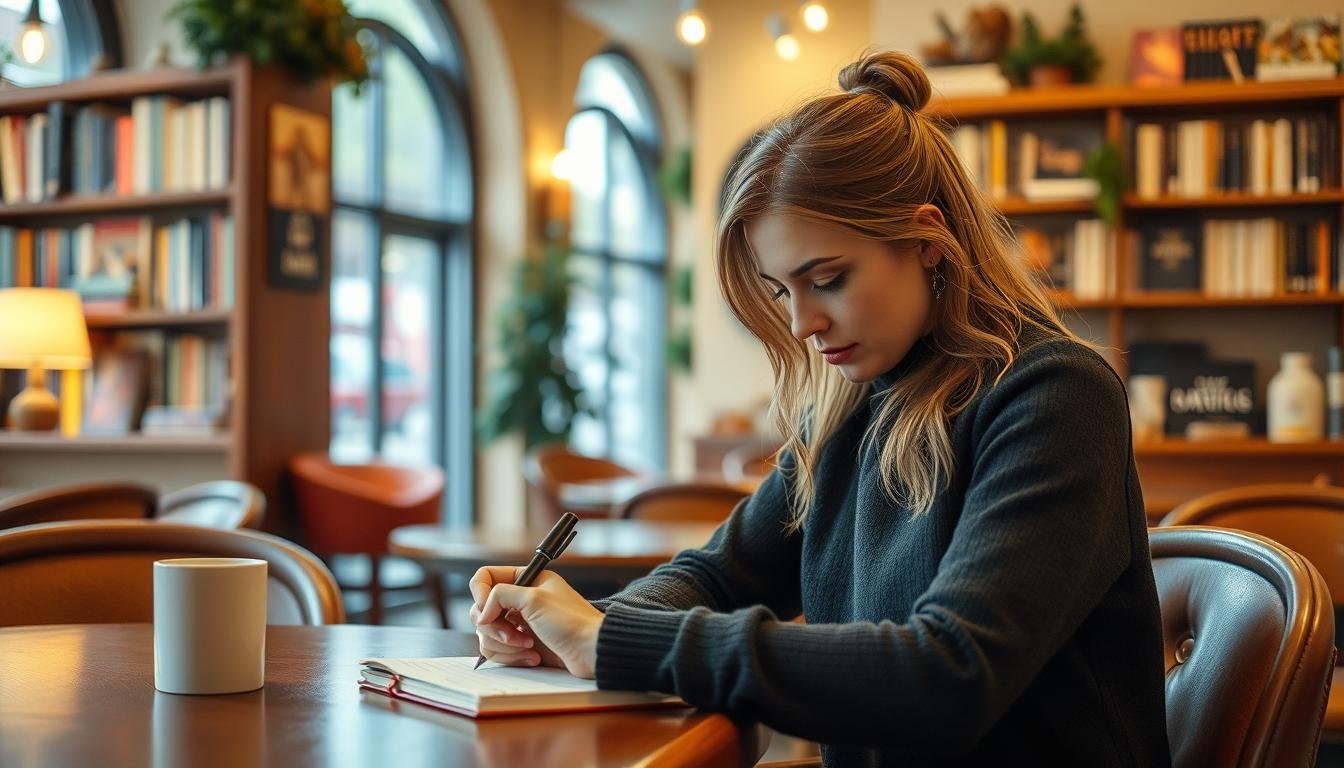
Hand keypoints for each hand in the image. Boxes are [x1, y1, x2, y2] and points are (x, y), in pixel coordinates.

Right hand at [469, 566, 603, 678]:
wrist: (591, 651)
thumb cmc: (571, 622)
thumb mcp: (534, 598)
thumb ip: (500, 595)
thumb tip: (482, 613)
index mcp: (526, 579)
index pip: (486, 577)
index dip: (480, 595)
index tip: (487, 612)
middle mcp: (520, 600)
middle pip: (482, 610)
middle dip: (495, 627)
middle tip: (514, 633)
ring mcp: (519, 623)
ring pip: (488, 633)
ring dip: (506, 645)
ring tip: (529, 647)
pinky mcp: (521, 645)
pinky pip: (499, 651)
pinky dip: (512, 656)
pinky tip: (533, 657)